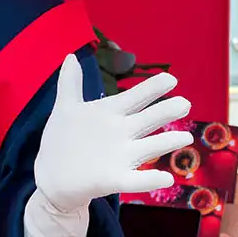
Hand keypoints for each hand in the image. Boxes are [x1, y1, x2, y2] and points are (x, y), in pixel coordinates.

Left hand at [33, 62, 194, 210]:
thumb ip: (70, 83)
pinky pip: (136, 180)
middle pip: (148, 119)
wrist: (52, 176)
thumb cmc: (63, 140)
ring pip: (149, 147)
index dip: (153, 87)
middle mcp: (121, 134)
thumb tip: (71, 55)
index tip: (171, 79)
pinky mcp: (114, 180)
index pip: (136, 96)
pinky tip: (166, 178)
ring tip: (185, 137)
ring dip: (167, 142)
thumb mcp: (66, 109)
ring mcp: (120, 157)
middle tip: (184, 104)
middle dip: (167, 111)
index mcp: (111, 113)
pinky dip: (150, 179)